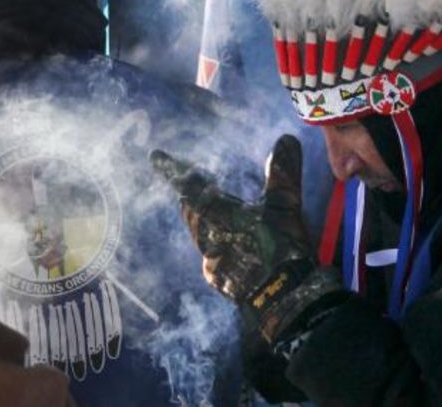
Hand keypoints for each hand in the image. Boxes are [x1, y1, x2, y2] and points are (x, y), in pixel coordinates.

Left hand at [150, 135, 311, 302]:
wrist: (281, 302)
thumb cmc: (278, 249)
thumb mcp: (285, 207)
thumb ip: (283, 173)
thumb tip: (286, 139)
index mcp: (216, 216)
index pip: (189, 186)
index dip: (173, 170)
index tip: (156, 157)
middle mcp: (206, 238)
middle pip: (190, 213)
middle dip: (189, 196)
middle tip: (190, 183)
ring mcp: (212, 263)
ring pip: (200, 235)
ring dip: (203, 220)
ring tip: (213, 211)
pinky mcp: (221, 280)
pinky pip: (212, 255)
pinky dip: (218, 243)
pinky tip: (232, 245)